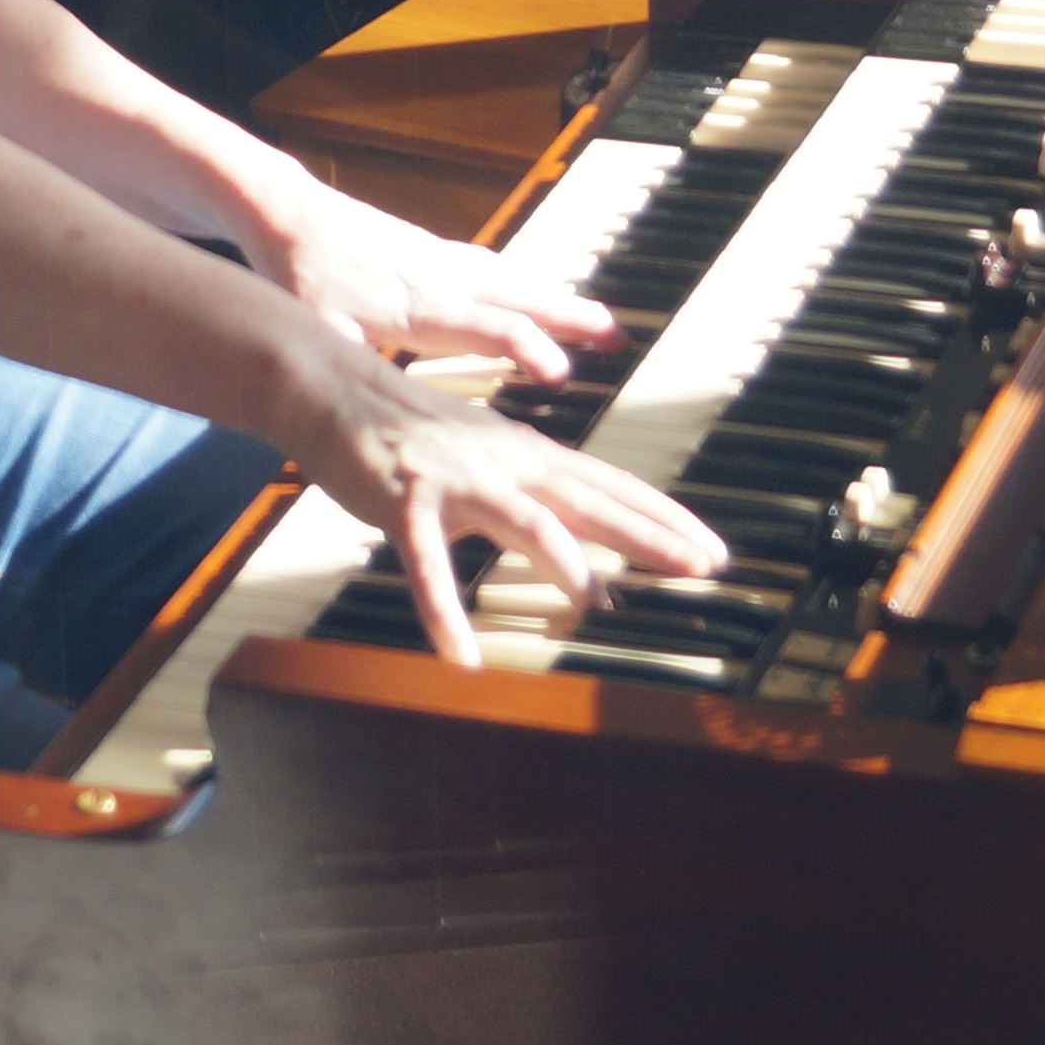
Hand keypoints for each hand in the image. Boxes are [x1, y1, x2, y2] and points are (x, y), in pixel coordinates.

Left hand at [250, 184, 620, 383]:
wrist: (290, 214)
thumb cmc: (302, 276)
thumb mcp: (320, 330)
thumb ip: (350, 371)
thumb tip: (363, 414)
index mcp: (420, 306)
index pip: (488, 328)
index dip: (526, 350)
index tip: (562, 374)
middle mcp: (443, 280)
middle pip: (520, 297)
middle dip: (570, 318)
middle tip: (616, 338)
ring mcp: (444, 263)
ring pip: (516, 281)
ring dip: (561, 300)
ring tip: (603, 322)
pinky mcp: (438, 253)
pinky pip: (499, 270)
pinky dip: (529, 285)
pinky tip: (541, 294)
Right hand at [270, 342, 728, 670]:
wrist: (329, 385)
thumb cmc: (408, 431)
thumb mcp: (483, 461)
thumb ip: (530, 503)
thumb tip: (583, 562)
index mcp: (526, 454)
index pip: (610, 486)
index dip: (664, 519)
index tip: (714, 551)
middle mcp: (502, 462)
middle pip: (589, 499)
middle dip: (650, 534)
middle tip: (705, 566)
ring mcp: (455, 479)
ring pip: (522, 520)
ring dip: (564, 561)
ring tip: (601, 603)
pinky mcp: (404, 500)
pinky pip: (427, 564)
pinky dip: (443, 612)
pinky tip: (460, 658)